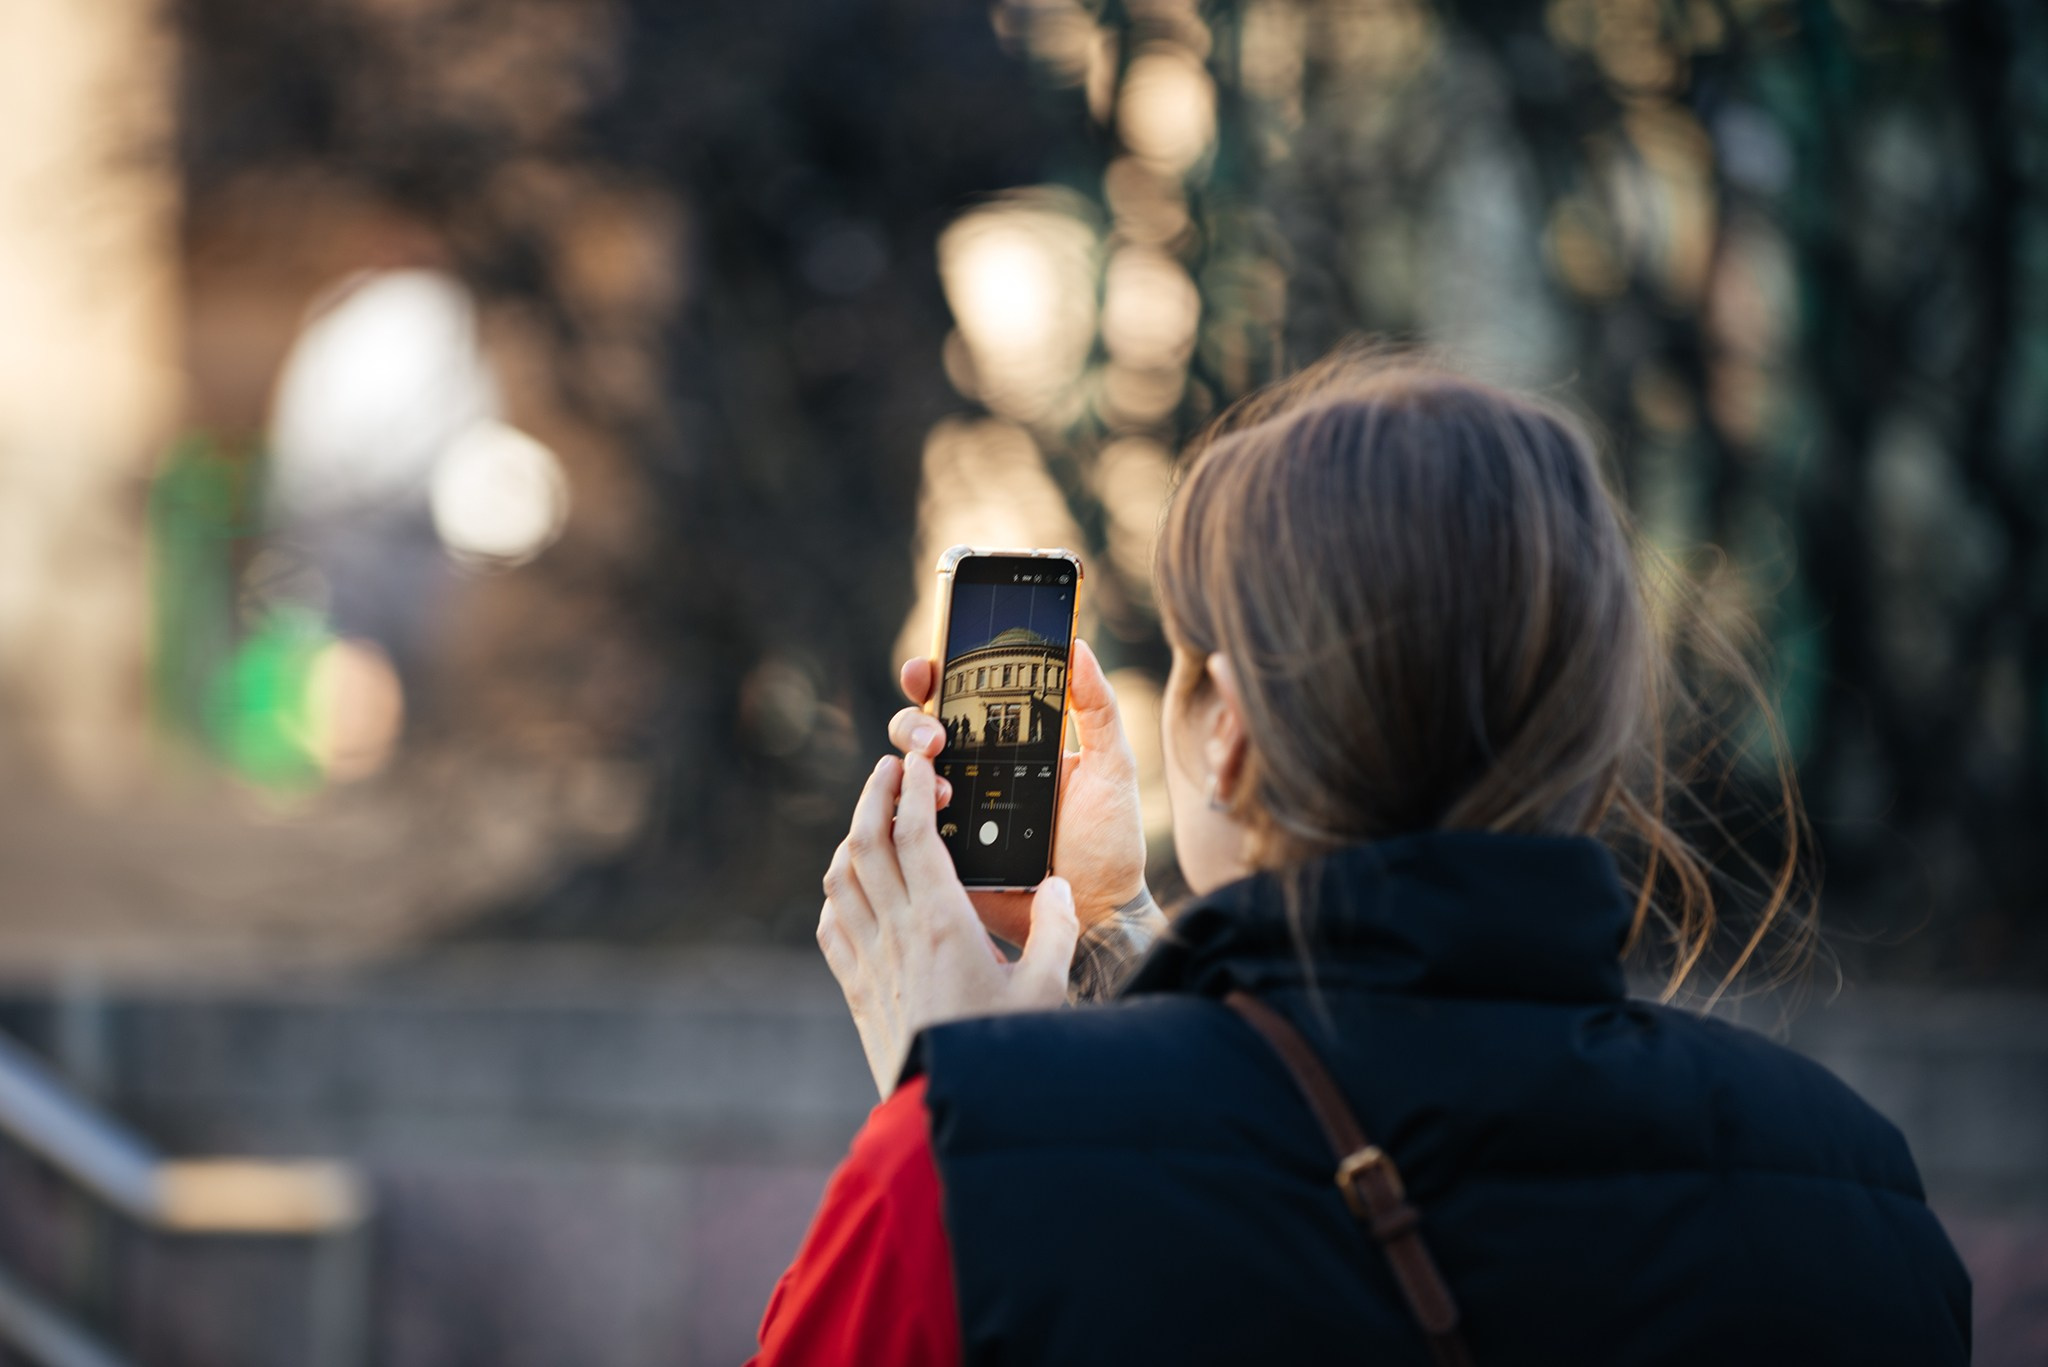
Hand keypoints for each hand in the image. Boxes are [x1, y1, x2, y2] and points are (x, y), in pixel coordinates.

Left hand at [818, 753, 1079, 1096]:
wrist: (942, 1117)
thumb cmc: (1001, 1053)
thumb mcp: (1045, 991)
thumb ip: (1057, 930)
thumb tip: (1059, 886)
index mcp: (943, 923)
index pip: (916, 834)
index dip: (912, 787)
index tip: (918, 757)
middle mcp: (897, 933)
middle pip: (865, 842)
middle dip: (874, 794)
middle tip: (890, 766)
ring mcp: (869, 961)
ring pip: (840, 878)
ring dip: (851, 836)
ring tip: (873, 816)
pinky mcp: (856, 989)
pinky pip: (831, 923)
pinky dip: (836, 891)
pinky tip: (852, 887)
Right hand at [889, 639, 1146, 944]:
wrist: (1100, 913)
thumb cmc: (1110, 841)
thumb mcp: (1112, 765)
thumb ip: (1098, 707)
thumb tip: (1078, 646)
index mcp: (1008, 746)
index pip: (960, 698)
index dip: (935, 676)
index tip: (929, 667)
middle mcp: (973, 774)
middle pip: (919, 731)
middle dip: (914, 721)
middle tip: (936, 736)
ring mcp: (953, 815)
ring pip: (905, 775)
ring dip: (908, 765)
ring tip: (939, 777)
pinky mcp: (942, 855)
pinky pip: (902, 826)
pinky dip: (902, 811)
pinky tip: (924, 810)